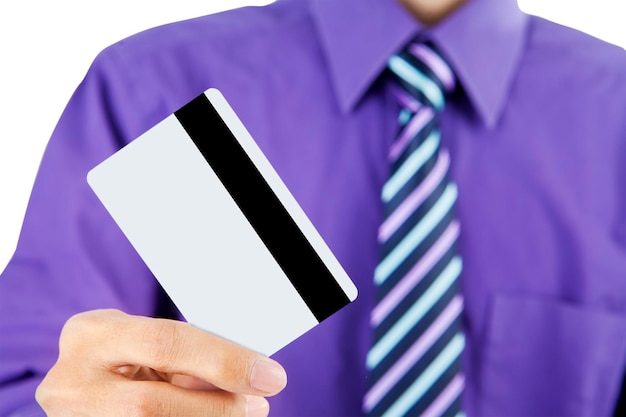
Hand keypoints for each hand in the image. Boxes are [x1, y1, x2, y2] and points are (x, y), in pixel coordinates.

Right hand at [36, 309, 286, 415]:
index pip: (165, 343)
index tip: (269, 375)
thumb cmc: (122, 354)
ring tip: (242, 413)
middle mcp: (71, 379)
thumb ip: (182, 354)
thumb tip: (246, 373)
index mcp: (91, 333)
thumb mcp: (142, 341)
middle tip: (259, 404)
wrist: (78, 384)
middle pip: (153, 403)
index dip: (222, 361)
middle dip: (217, 406)